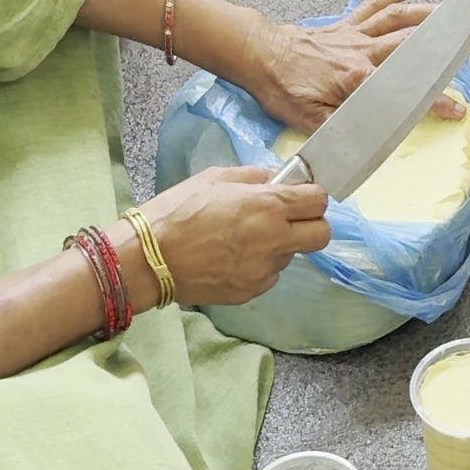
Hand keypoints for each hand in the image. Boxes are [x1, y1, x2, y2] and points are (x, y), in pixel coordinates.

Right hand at [137, 163, 330, 306]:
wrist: (149, 259)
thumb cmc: (178, 211)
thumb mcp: (214, 178)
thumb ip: (251, 176)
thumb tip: (272, 179)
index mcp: (269, 206)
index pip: (319, 201)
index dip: (310, 196)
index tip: (298, 196)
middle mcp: (274, 239)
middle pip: (321, 235)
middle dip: (311, 224)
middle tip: (288, 219)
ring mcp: (264, 270)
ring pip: (292, 255)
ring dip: (279, 245)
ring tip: (245, 239)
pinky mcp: (250, 292)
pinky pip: (269, 275)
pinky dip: (259, 266)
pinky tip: (232, 258)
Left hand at [243, 0, 467, 131]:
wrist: (258, 55)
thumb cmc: (283, 89)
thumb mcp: (310, 121)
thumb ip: (343, 131)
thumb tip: (370, 146)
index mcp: (358, 79)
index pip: (403, 92)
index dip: (432, 102)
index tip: (456, 109)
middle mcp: (362, 52)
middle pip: (411, 46)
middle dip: (446, 46)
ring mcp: (355, 35)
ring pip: (399, 20)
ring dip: (430, 16)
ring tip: (457, 14)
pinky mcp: (345, 25)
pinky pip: (374, 7)